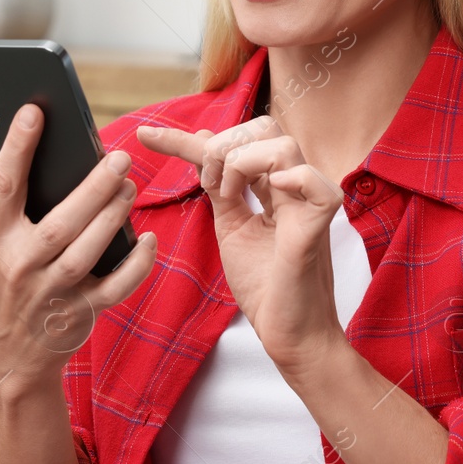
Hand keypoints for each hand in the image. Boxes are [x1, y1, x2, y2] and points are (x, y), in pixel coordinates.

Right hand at [0, 102, 157, 401]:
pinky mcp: (79, 314)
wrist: (9, 358)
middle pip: (59, 223)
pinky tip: (147, 239)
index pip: (4, 186)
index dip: (17, 147)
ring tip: (130, 188)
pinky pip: (114, 288)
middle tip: (119, 158)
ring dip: (112, 218)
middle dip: (92, 188)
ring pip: (86, 252)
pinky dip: (135, 265)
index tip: (35, 111)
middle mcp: (19, 265)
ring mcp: (50, 292)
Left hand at [135, 113, 345, 374]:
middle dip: (223, 144)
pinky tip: (269, 191)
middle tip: (205, 183)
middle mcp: (292, 188)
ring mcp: (306, 205)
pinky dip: (293, 177)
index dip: (184, 137)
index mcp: (272, 187)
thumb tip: (204, 143)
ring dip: (241, 162)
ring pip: (283, 146)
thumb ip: (221, 187)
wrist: (286, 334)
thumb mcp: (231, 227)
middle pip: (265, 128)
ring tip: (224, 194)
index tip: (144, 135)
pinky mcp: (317, 228)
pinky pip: (318, 185)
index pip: (234, 143)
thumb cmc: (264, 287)